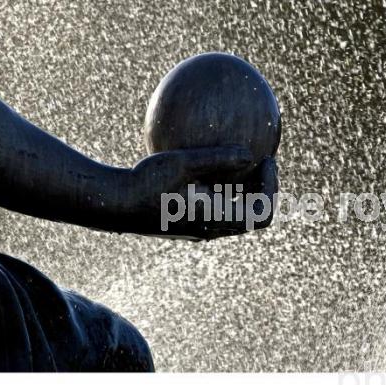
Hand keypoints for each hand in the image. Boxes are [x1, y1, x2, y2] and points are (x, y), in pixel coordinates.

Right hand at [129, 145, 277, 239]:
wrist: (113, 204)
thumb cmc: (144, 183)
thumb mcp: (181, 163)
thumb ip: (217, 159)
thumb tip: (249, 154)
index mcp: (215, 219)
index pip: (261, 213)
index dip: (272, 189)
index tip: (268, 160)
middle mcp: (211, 229)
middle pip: (253, 215)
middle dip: (264, 189)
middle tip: (264, 161)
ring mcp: (200, 229)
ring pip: (236, 213)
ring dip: (246, 191)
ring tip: (245, 162)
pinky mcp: (188, 223)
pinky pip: (217, 209)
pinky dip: (226, 190)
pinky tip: (213, 165)